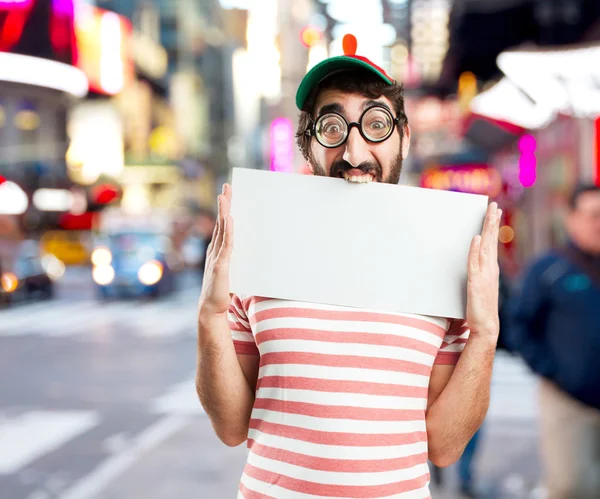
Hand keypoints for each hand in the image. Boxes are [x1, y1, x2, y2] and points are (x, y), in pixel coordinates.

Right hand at [198, 184, 233, 316]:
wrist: (211, 308)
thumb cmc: (222, 290)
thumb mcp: (232, 270)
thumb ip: (236, 258)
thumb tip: (253, 249)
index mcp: (218, 250)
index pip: (223, 225)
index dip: (225, 209)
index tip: (227, 193)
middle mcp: (215, 249)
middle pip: (221, 222)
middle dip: (224, 204)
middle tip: (227, 186)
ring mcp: (217, 256)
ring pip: (222, 230)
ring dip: (224, 212)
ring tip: (225, 197)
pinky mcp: (220, 265)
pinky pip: (226, 245)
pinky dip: (228, 231)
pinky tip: (230, 219)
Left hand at [466, 202, 501, 337]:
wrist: (486, 325)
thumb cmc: (481, 307)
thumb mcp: (480, 285)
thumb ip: (478, 270)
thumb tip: (475, 256)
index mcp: (491, 268)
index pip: (493, 242)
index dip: (493, 227)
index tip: (495, 212)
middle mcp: (490, 269)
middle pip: (492, 240)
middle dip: (492, 222)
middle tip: (494, 205)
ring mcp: (484, 274)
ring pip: (486, 247)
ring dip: (487, 230)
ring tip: (489, 214)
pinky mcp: (475, 282)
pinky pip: (475, 262)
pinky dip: (476, 250)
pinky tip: (477, 238)